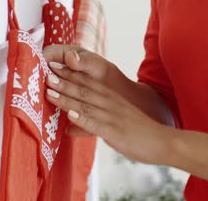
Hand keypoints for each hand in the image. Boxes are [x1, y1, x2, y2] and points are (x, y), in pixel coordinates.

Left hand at [44, 48, 170, 164]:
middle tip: (45, 71)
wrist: (162, 141)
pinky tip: (70, 115)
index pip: (86, 82)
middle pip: (83, 88)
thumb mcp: (113, 124)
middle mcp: (109, 102)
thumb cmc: (138, 133)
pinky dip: (82, 118)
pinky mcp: (114, 130)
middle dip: (63, 80)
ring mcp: (111, 115)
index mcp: (110, 98)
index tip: (53, 66)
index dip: (69, 74)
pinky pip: (96, 123)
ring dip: (67, 96)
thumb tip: (69, 126)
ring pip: (86, 103)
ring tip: (50, 90)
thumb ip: (91, 122)